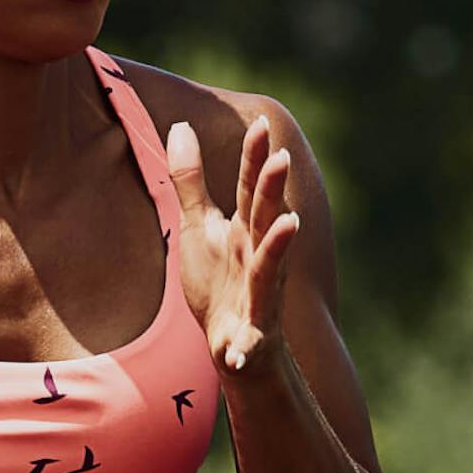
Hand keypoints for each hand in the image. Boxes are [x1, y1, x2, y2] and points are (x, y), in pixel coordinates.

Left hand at [164, 112, 301, 376]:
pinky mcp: (252, 336)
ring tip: (292, 223)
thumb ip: (191, 181)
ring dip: (279, 246)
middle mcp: (258, 257)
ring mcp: (260, 296)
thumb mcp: (199, 227)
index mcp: (245, 230)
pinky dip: (247, 344)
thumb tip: (180, 125)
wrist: (234, 348)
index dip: (255, 158)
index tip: (262, 122)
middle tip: (281, 157)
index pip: (250, 188)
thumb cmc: (220, 282)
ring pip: (270, 268)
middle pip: (265, 218)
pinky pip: (251, 339)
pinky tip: (239, 350)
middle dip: (273, 190)